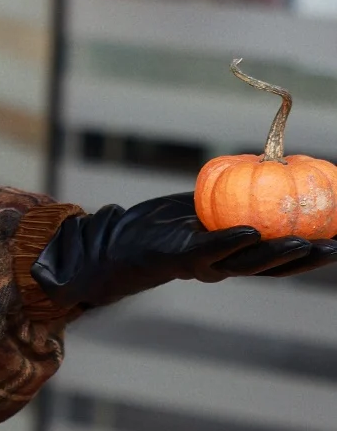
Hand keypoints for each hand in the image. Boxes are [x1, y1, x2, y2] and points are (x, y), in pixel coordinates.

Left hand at [31, 192, 336, 310]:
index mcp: (235, 256)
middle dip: (305, 257)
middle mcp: (224, 266)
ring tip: (305, 242)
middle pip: (272, 265)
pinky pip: (209, 248)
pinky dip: (230, 241)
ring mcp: (203, 265)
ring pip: (247, 261)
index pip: (280, 258)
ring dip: (277, 253)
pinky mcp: (179, 257)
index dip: (310, 251)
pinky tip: (252, 231)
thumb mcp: (205, 205)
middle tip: (335, 245)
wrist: (116, 243)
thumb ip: (234, 192)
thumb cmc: (163, 223)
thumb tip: (271, 164)